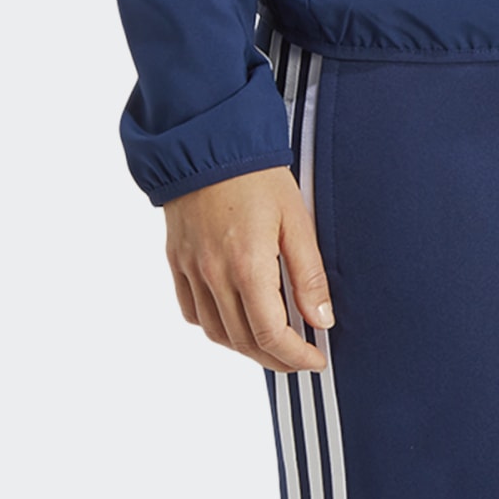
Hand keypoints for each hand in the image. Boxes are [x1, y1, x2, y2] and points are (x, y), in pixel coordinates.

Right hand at [163, 168, 333, 372]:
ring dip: (246, 348)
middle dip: (276, 360)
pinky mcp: (176, 260)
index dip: (296, 357)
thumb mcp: (297, 222)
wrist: (205, 139)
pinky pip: (192, 311)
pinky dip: (216, 327)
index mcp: (247, 266)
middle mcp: (213, 274)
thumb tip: (321, 320)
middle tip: (299, 360)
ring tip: (272, 345)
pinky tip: (236, 321)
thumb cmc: (254, 174)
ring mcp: (190, 269)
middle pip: (244, 341)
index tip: (314, 360)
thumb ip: (309, 276)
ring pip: (216, 333)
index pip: (271, 335)